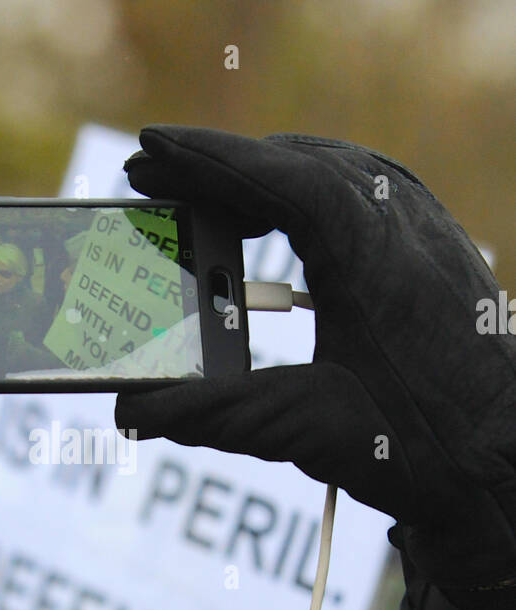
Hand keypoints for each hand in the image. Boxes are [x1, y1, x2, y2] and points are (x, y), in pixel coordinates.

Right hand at [115, 126, 515, 590]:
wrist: (510, 461)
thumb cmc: (421, 443)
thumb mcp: (305, 426)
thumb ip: (211, 413)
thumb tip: (132, 411)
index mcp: (369, 244)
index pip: (271, 174)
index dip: (201, 159)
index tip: (147, 148)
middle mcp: (401, 216)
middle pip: (292, 163)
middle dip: (218, 169)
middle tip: (154, 179)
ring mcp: (424, 221)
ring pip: (327, 169)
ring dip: (261, 178)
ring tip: (202, 197)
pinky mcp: (432, 239)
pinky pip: (357, 189)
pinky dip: (303, 192)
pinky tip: (275, 216)